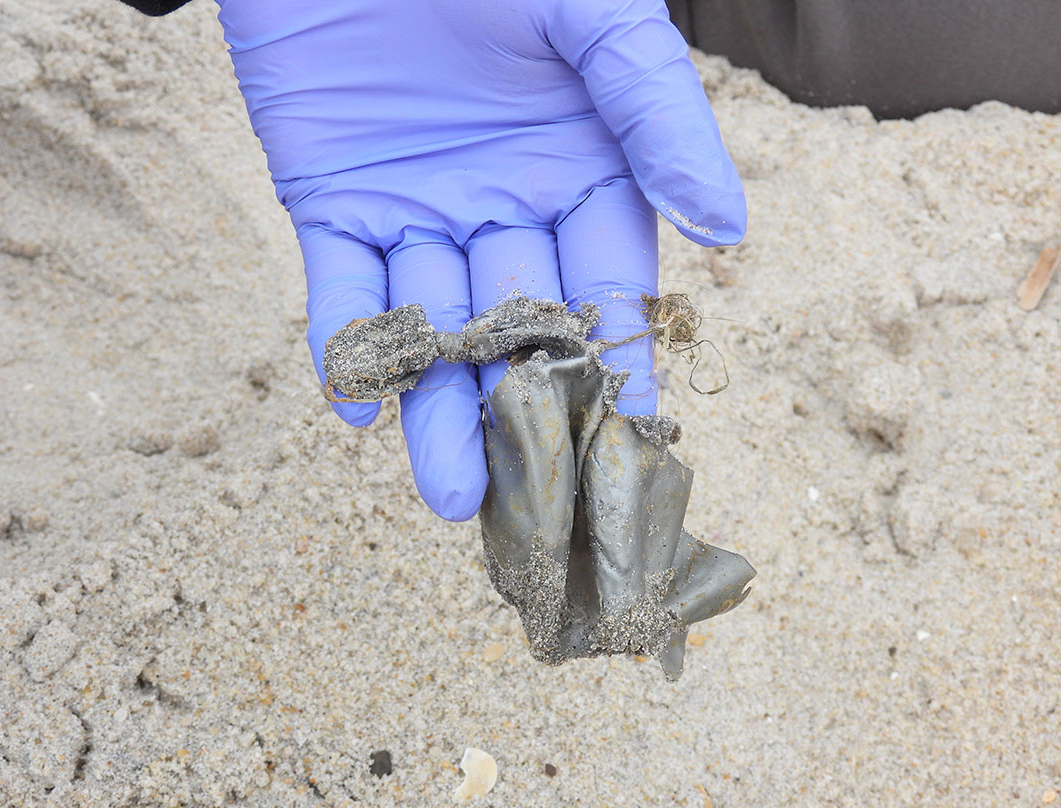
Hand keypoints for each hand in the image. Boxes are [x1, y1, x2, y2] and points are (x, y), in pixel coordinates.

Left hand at [218, 0, 744, 519]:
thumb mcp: (598, 19)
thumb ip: (658, 116)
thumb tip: (728, 231)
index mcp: (581, 173)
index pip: (608, 292)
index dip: (622, 369)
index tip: (634, 451)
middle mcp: (503, 209)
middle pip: (516, 332)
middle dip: (519, 418)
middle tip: (525, 506)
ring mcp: (417, 211)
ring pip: (431, 328)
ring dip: (433, 409)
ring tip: (446, 494)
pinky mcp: (332, 200)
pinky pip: (341, 287)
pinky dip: (348, 345)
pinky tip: (355, 407)